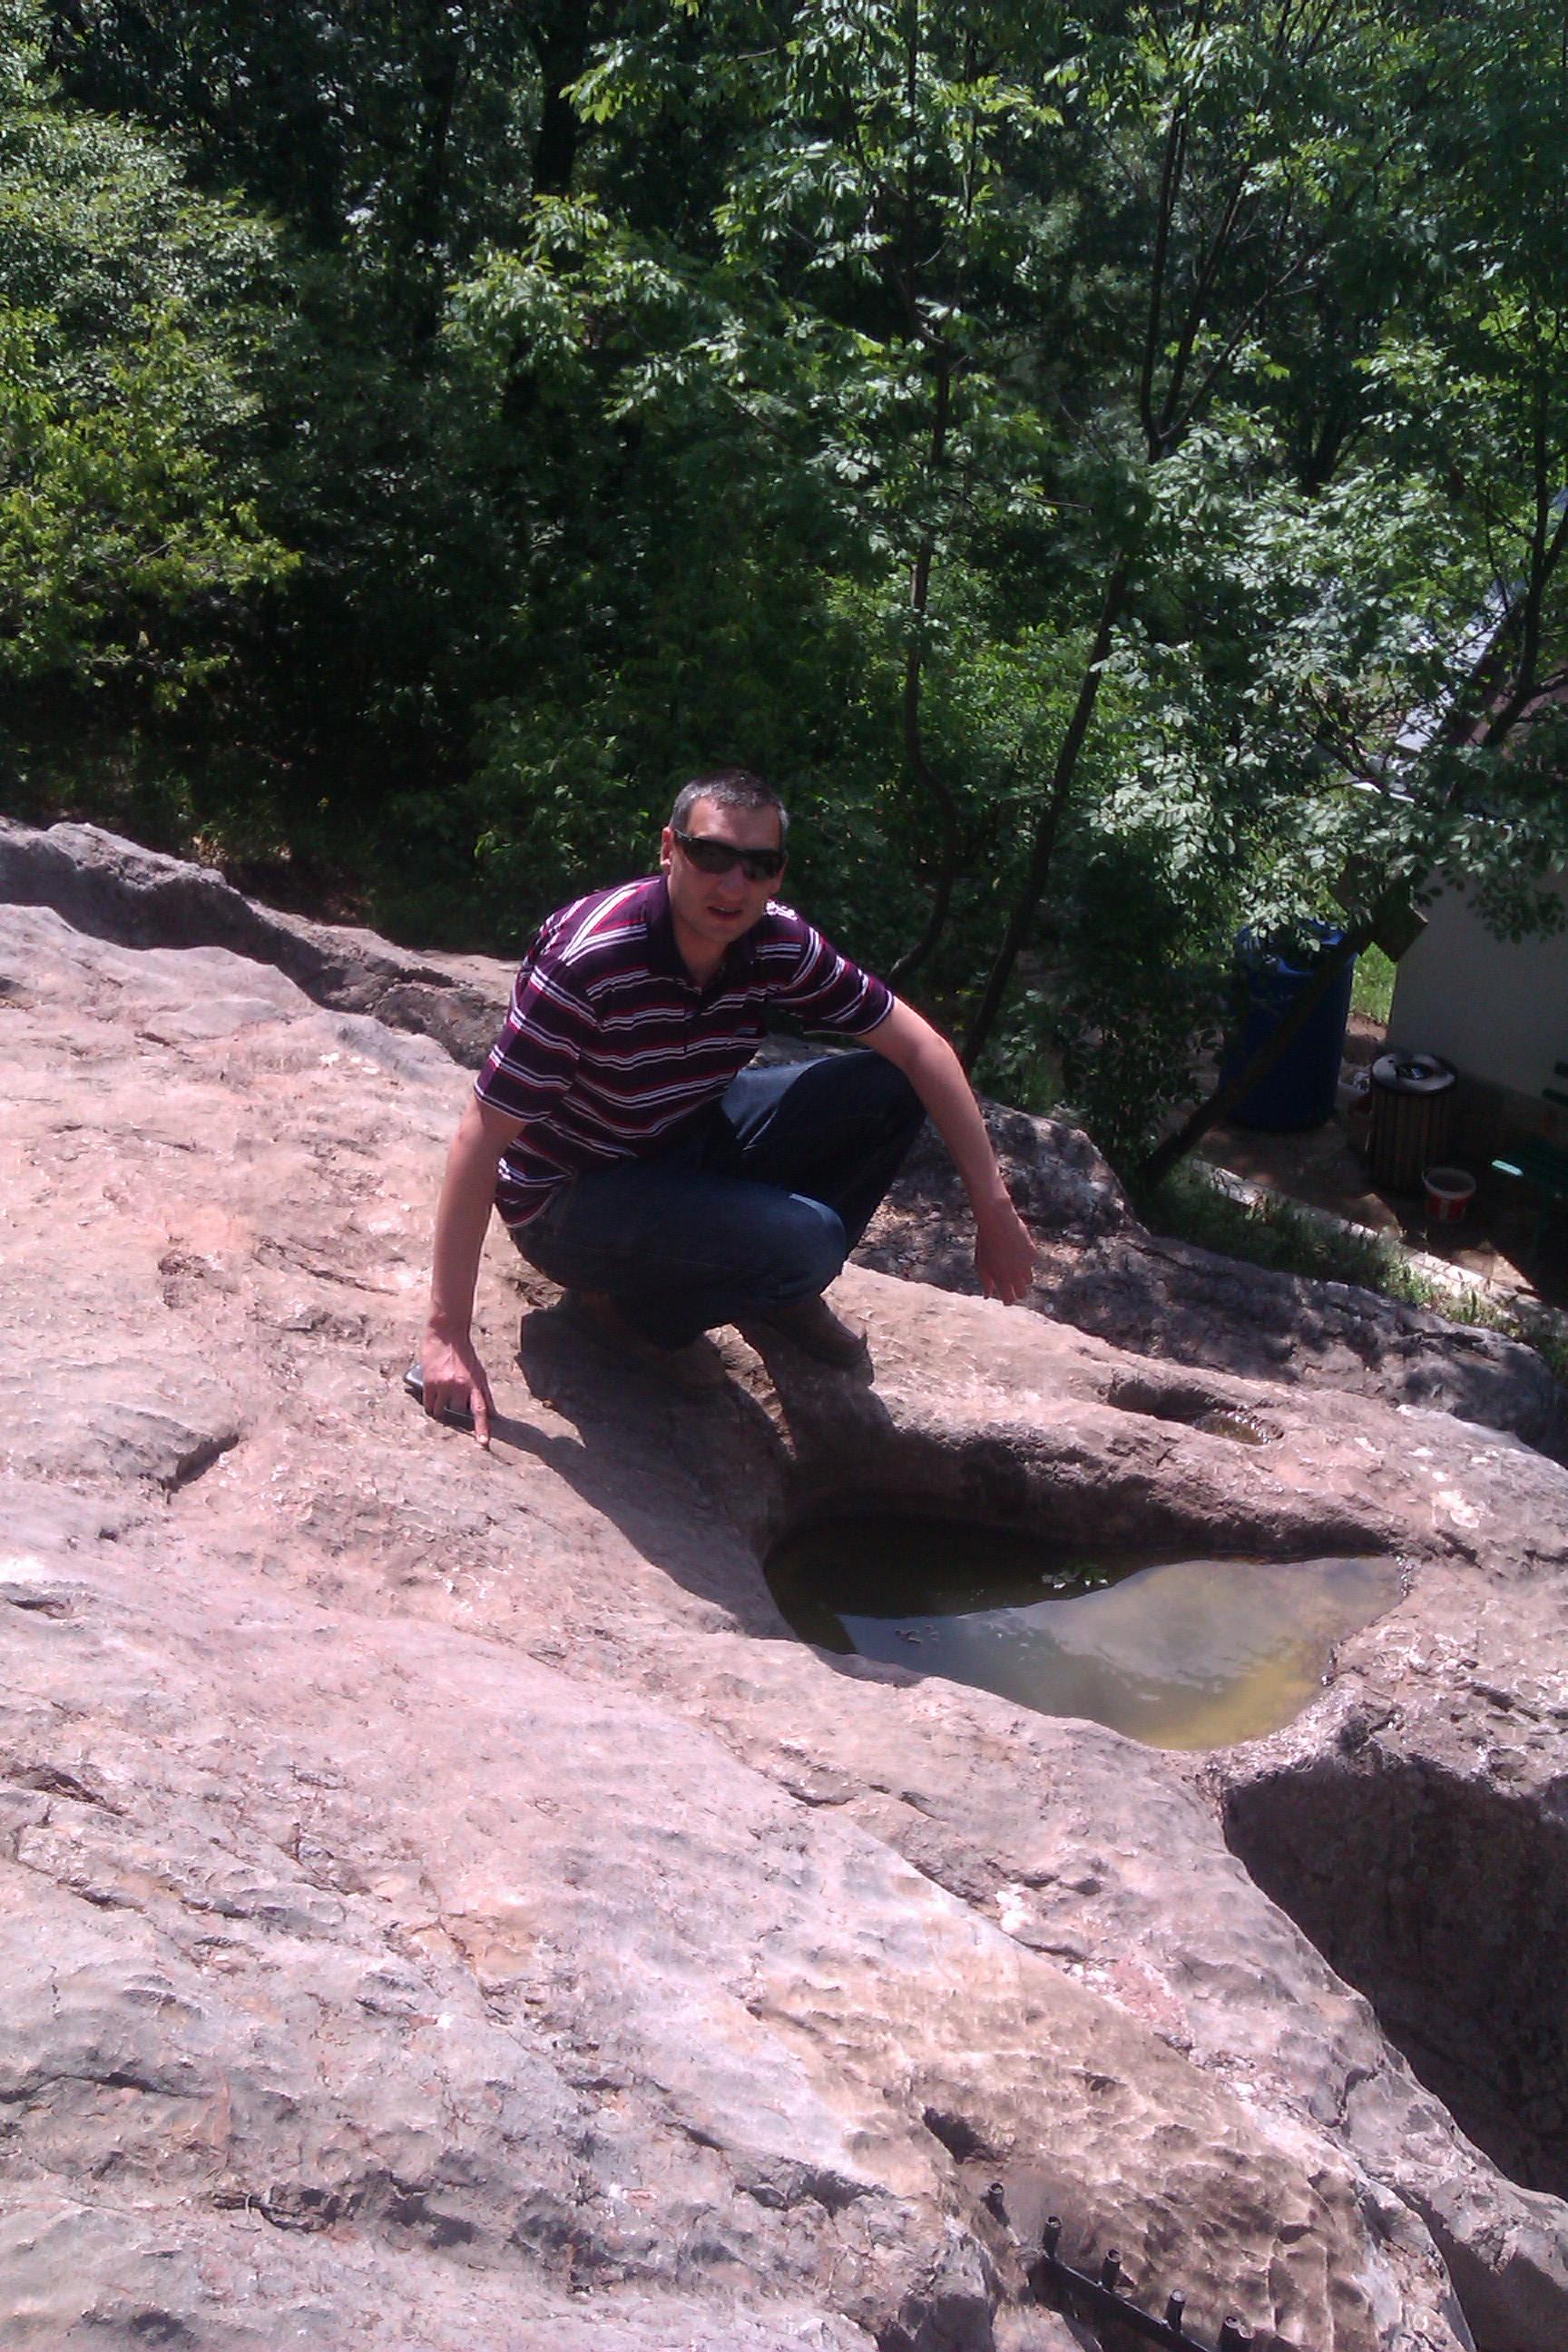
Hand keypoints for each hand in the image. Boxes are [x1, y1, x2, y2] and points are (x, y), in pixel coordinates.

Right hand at [420, 1327, 495, 1447]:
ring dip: (442, 1411)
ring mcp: (442, 1385)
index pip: (481, 1410)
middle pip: (458, 1412)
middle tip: (455, 1403)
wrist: (446, 1334)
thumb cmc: (465, 1353)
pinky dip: (431, 1407)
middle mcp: (459, 1386)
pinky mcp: (428, 1383)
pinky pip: (429, 1405)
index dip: (482, 1428)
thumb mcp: (479, 1372)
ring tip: (443, 1401)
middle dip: (458, 1412)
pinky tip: (433, 1403)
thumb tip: (493, 1414)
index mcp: (474, 1383)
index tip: (483, 1443)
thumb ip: (485, 1394)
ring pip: (441, 1412)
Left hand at [973, 1198, 1038, 1305]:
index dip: (1008, 1300)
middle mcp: (1015, 1275)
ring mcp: (1026, 1265)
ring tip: (1012, 1267)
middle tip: (1012, 1286)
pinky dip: (1026, 1259)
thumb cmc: (985, 1243)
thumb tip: (987, 1296)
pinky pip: (1031, 1262)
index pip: (1009, 1300)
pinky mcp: (1032, 1254)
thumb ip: (986, 1281)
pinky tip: (1018, 1251)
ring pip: (1029, 1280)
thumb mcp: (981, 1264)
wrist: (997, 1222)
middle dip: (1017, 1292)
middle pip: (1022, 1293)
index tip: (1006, 1298)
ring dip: (1022, 1277)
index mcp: (1001, 1280)